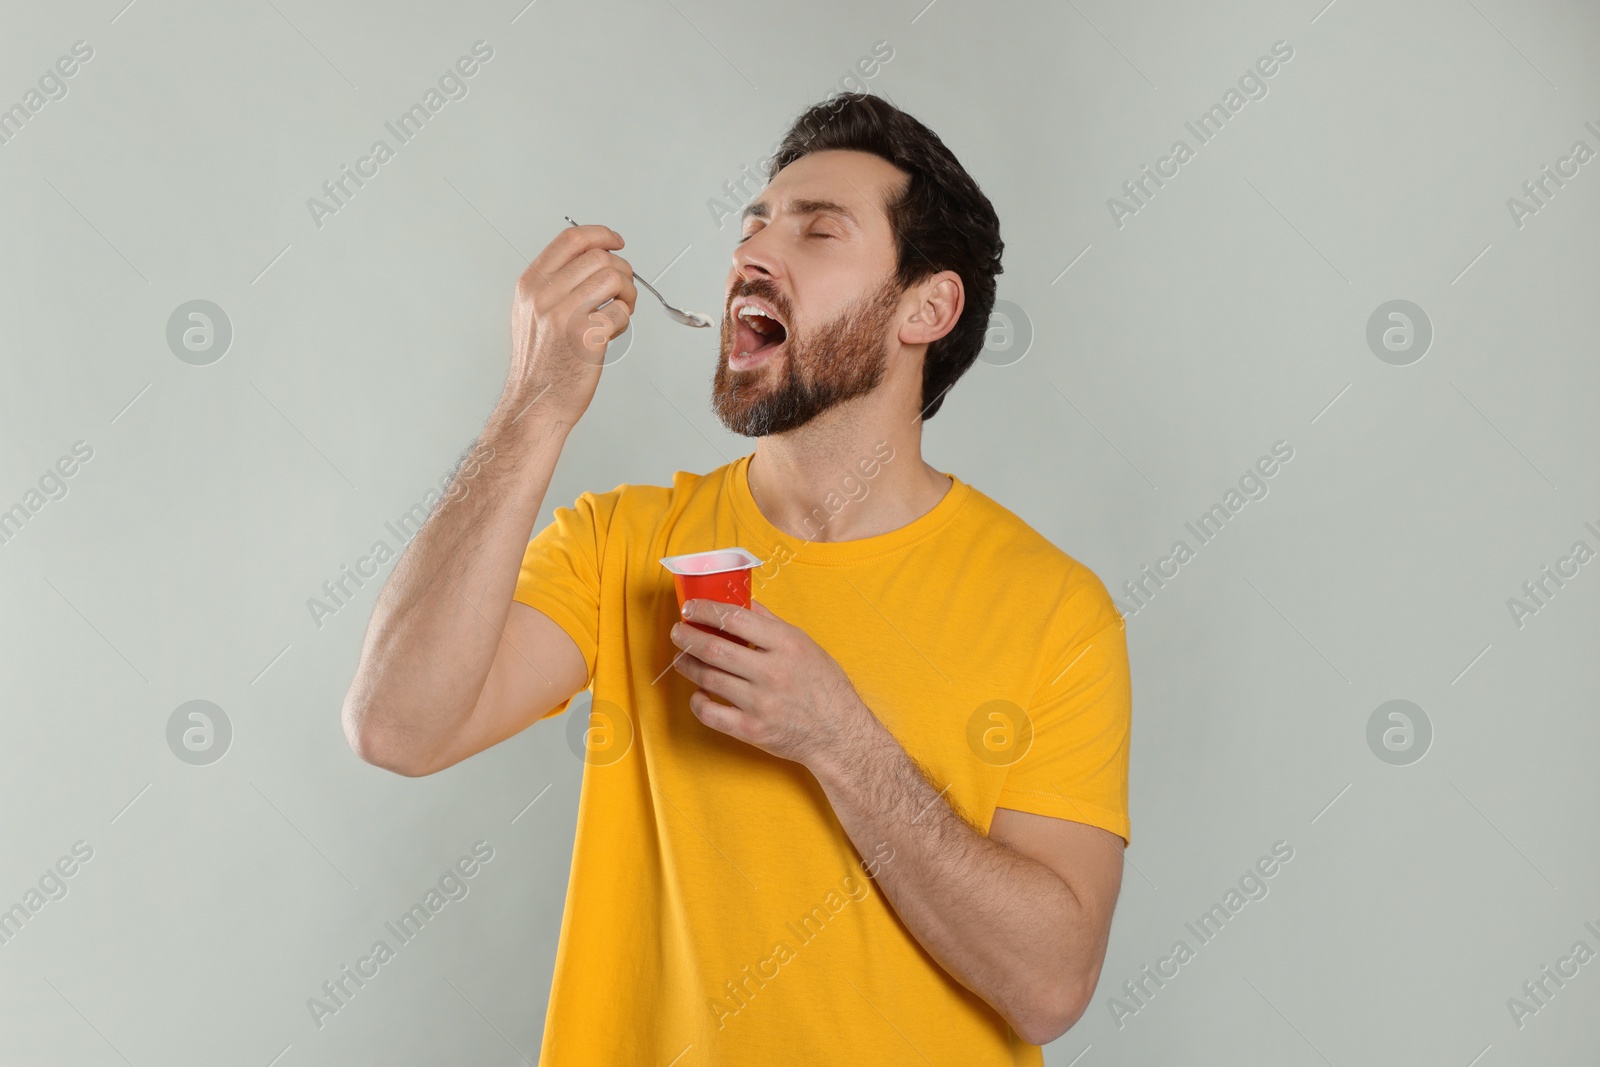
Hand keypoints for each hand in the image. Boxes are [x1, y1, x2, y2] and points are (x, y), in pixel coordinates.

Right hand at [503, 223, 637, 425]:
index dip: (601, 235)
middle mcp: (544, 295)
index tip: (617, 242)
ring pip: (614, 278)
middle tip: (622, 291)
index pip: (571, 239)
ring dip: (628, 292)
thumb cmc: (540, 361)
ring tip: (621, 309)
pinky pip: (620, 310)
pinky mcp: (586, 337)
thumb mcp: (532, 312)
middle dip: (622, 270)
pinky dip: (624, 318)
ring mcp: (564, 315)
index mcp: (531, 284)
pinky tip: (613, 330)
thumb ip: (555, 282)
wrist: (536, 400)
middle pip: (599, 257)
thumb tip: (593, 257)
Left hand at [668, 599, 878, 769]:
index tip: (690, 607)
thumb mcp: (805, 644)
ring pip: (707, 678)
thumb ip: (771, 623)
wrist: (838, 733)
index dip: (706, 610)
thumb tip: (740, 601)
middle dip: (687, 636)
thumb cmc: (823, 685)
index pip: (735, 618)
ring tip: (682, 658)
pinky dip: (697, 701)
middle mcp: (772, 672)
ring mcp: (760, 703)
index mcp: (787, 645)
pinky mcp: (751, 730)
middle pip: (714, 648)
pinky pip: (710, 713)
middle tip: (678, 631)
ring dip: (687, 665)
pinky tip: (698, 693)